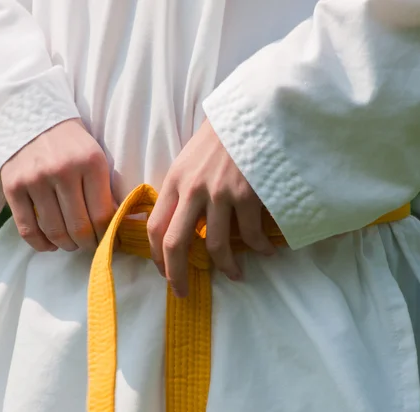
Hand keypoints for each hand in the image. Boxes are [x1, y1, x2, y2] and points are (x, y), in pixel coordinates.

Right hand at [1, 118, 115, 251]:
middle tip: (92, 247)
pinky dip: (41, 244)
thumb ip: (106, 189)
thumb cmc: (72, 144)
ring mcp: (35, 179)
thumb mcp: (96, 157)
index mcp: (91, 162)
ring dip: (67, 245)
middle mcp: (62, 170)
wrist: (33, 118)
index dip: (109, 237)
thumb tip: (117, 226)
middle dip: (89, 245)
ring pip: (54, 231)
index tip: (112, 244)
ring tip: (73, 244)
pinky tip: (50, 245)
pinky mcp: (13, 186)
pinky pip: (27, 228)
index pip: (103, 215)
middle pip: (80, 227)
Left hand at [147, 120, 274, 297]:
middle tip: (183, 292)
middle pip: (176, 244)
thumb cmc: (221, 137)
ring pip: (216, 246)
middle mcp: (193, 190)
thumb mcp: (190, 160)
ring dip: (226, 268)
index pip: (155, 227)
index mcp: (175, 181)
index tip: (164, 272)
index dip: (156, 256)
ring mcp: (221, 193)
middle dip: (177, 275)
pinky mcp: (248, 195)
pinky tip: (265, 251)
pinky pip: (250, 235)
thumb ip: (182, 189)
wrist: (253, 112)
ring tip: (235, 275)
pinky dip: (258, 249)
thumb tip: (179, 223)